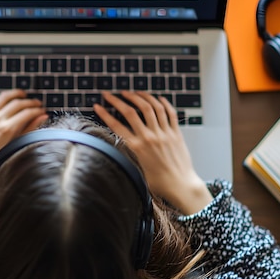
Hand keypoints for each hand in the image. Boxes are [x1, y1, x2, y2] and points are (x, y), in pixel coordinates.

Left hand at [0, 90, 48, 175]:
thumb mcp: (13, 147)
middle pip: (17, 103)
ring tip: (22, 95)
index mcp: (7, 130)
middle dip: (30, 101)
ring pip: (3, 97)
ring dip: (14, 94)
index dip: (37, 110)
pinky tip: (2, 99)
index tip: (41, 111)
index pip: (27, 113)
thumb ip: (28, 130)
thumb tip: (41, 118)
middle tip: (36, 103)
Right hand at [93, 91, 211, 214]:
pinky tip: (157, 98)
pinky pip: (170, 113)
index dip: (105, 114)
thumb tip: (122, 144)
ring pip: (151, 107)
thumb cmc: (160, 183)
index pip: (116, 125)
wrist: (182, 186)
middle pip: (131, 112)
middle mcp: (150, 138)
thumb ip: (131, 154)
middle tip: (110, 94)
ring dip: (139, 96)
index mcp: (137, 148)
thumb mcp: (139, 168)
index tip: (98, 106)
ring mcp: (164, 133)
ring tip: (131, 92)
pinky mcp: (176, 133)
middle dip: (118, 100)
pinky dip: (163, 103)